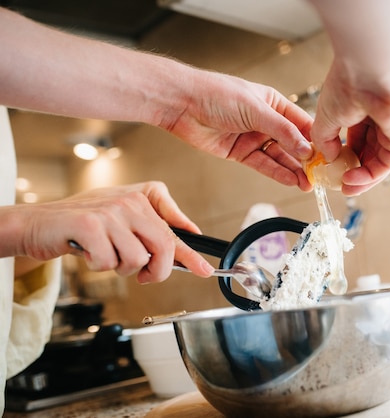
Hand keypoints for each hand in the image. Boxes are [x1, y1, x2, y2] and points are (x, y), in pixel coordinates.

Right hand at [0, 182, 211, 283]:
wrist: (38, 222)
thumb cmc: (82, 224)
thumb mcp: (122, 218)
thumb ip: (156, 222)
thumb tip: (190, 233)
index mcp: (141, 199)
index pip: (172, 232)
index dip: (190, 255)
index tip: (204, 271)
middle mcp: (129, 202)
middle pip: (162, 248)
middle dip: (156, 272)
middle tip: (143, 277)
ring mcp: (110, 212)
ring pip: (136, 260)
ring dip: (120, 268)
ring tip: (104, 254)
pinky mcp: (89, 225)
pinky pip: (109, 262)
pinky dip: (98, 266)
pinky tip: (87, 252)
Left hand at [162, 72, 313, 190]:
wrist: (181, 103)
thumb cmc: (216, 94)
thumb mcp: (255, 109)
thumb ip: (282, 131)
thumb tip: (305, 149)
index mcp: (274, 103)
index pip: (302, 124)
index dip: (315, 140)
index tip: (328, 156)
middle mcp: (266, 121)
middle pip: (292, 143)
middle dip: (306, 160)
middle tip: (320, 176)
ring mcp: (253, 137)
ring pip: (279, 157)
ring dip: (294, 170)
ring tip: (308, 183)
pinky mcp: (241, 152)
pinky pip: (263, 164)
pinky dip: (277, 173)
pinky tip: (290, 180)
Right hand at [310, 60, 389, 195]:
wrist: (374, 69)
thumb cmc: (351, 80)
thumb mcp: (326, 115)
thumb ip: (324, 139)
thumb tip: (328, 158)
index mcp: (361, 106)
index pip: (354, 137)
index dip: (342, 155)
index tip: (330, 168)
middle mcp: (378, 118)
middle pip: (366, 151)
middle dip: (351, 170)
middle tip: (338, 182)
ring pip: (376, 161)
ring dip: (359, 178)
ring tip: (344, 186)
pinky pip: (384, 164)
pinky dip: (369, 176)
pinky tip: (352, 181)